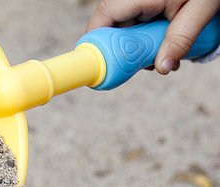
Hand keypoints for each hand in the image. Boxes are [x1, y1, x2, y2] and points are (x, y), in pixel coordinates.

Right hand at [86, 0, 219, 73]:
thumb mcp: (200, 8)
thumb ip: (181, 38)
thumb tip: (162, 68)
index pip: (103, 17)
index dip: (97, 44)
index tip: (104, 67)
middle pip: (112, 27)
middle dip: (127, 51)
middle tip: (150, 64)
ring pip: (125, 28)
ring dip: (141, 47)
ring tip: (167, 52)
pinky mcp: (145, 2)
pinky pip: (137, 22)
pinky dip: (148, 37)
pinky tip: (166, 42)